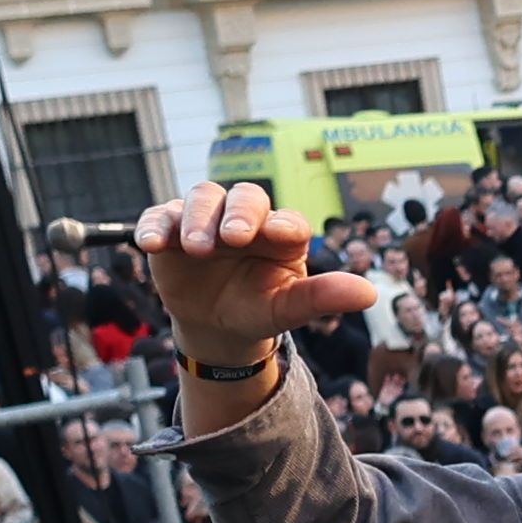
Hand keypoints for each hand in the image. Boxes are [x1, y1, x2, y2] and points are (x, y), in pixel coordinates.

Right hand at [135, 183, 379, 357]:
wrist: (217, 325)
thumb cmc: (259, 309)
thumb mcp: (287, 309)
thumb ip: (322, 298)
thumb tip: (370, 294)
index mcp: (281, 233)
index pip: (286, 219)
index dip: (282, 224)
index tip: (279, 235)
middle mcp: (245, 217)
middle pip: (244, 197)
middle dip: (238, 214)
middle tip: (233, 238)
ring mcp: (206, 219)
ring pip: (202, 198)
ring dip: (198, 219)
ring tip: (196, 249)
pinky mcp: (170, 229)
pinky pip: (159, 217)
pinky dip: (154, 225)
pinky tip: (150, 243)